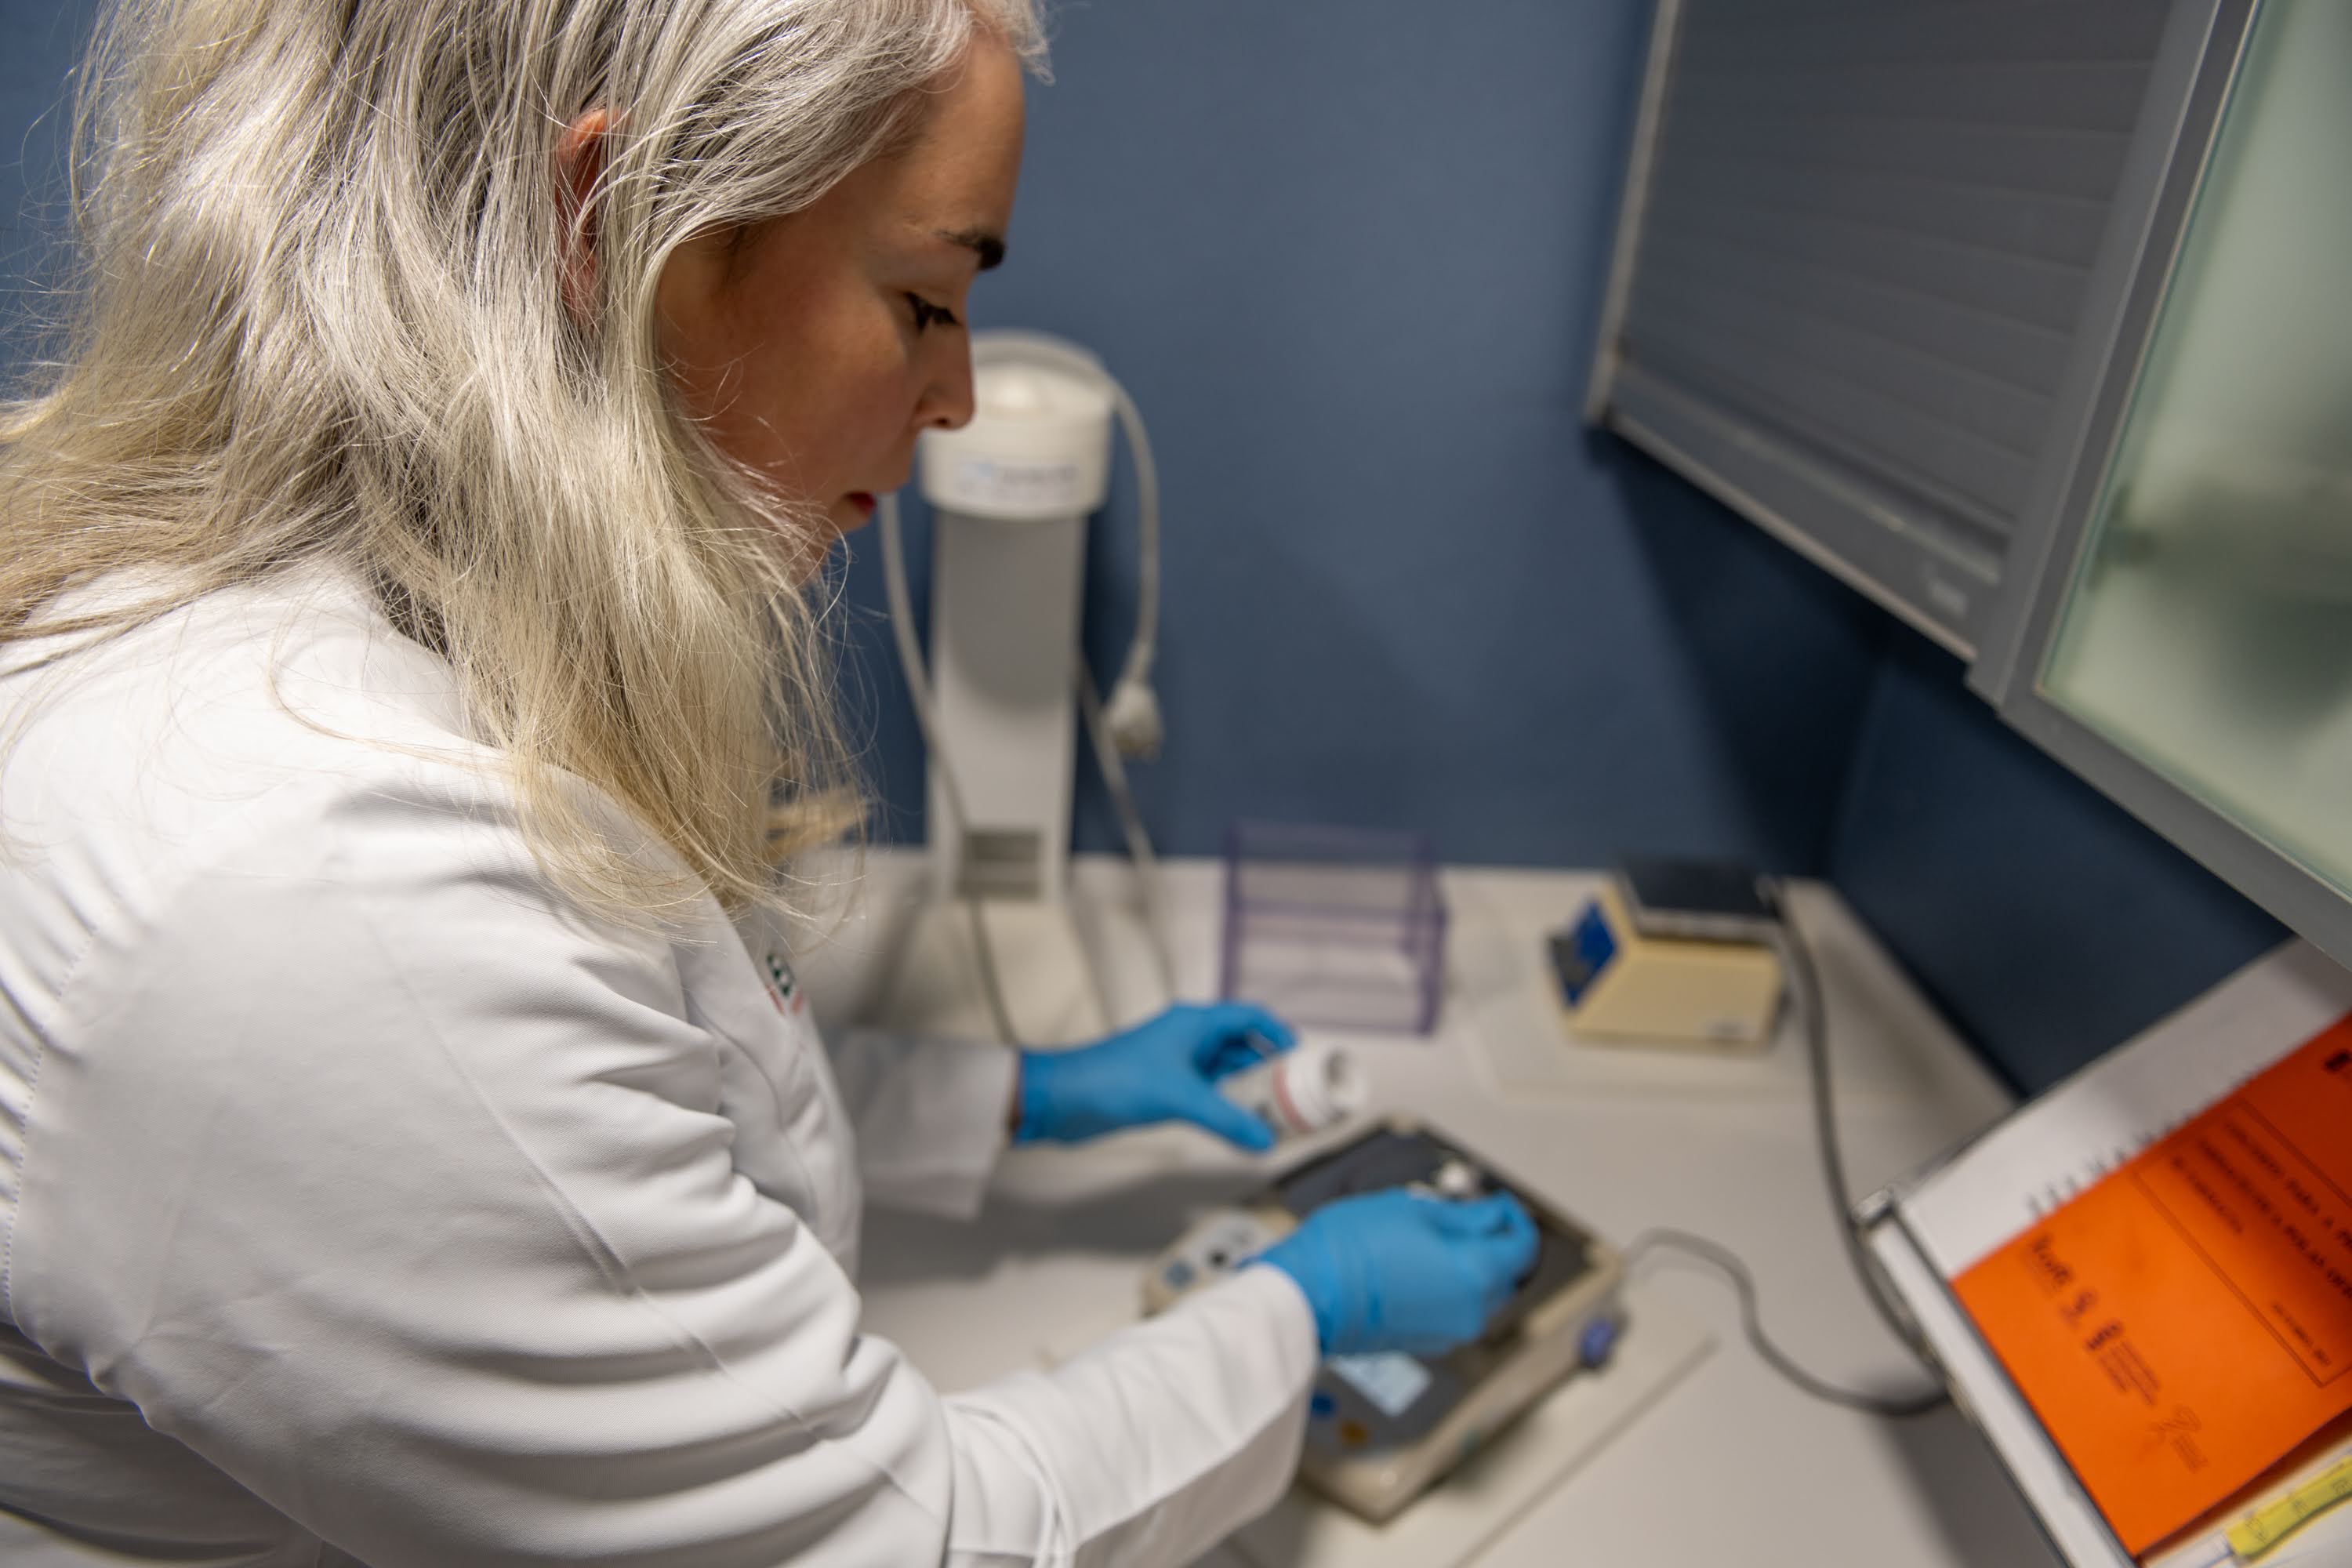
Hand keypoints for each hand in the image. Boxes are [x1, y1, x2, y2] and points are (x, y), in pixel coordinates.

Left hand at [1014, 1002, 1296, 1150]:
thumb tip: (1264, 1143)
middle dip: (1269, 1072)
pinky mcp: (1163, 1087)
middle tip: (1295, 1099)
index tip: (1303, 1061)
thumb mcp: (1180, 1098)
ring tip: (1273, 1118)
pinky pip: (1206, 1093)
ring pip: (1225, 1073)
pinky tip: (1239, 1129)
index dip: (1279, 1035)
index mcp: (1195, 1023)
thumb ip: (1226, 1120)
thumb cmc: (1114, 1081)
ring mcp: (1175, 1062)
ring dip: (1248, 1093)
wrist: (1062, 1098)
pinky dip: (1225, 1108)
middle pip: (1242, 1047)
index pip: (1250, 1018)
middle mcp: (1188, 1037)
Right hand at [1252, 1189, 1538, 1356]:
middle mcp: (1472, 1310)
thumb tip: (1492, 1216)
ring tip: (1436, 1237)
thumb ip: (1463, 1216)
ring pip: (1482, 1293)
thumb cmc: (1351, 1249)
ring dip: (1472, 1265)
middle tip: (1469, 1215)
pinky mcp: (1427, 1342)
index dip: (1516, 1218)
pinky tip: (1421, 1264)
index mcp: (1478, 1273)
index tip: (1499, 1203)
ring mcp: (1450, 1331)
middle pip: (1507, 1273)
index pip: (1523, 1247)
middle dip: (1495, 1242)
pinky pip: (1456, 1310)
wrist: (1309, 1297)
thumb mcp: (1413, 1210)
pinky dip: (1451, 1286)